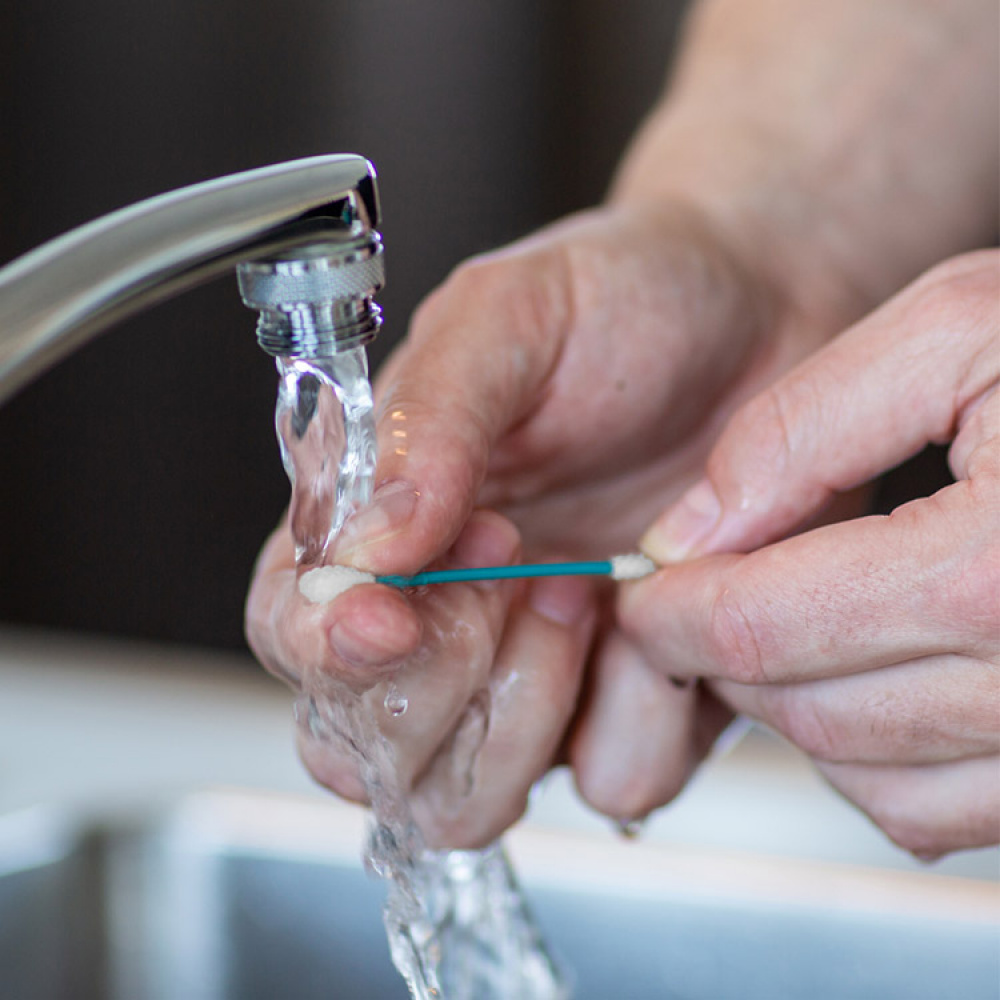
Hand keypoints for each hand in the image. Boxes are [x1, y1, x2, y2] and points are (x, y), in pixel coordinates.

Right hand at [246, 197, 857, 843]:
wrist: (764, 314)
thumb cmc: (628, 301)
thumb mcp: (511, 320)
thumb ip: (423, 427)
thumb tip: (364, 546)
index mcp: (382, 523)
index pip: (294, 632)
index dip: (328, 648)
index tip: (391, 614)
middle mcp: (443, 617)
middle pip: (367, 747)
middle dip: (439, 679)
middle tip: (518, 560)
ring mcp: (531, 674)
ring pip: (466, 797)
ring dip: (529, 711)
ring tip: (590, 588)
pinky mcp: (628, 702)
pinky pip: (612, 780)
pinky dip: (642, 717)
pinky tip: (654, 621)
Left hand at [623, 250, 999, 856]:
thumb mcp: (960, 329)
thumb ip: (804, 425)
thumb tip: (690, 532)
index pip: (759, 630)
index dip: (673, 613)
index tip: (645, 589)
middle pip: (803, 711)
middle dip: (722, 660)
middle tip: (698, 601)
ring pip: (867, 781)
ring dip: (794, 710)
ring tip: (787, 626)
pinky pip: (942, 815)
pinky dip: (875, 761)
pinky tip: (871, 675)